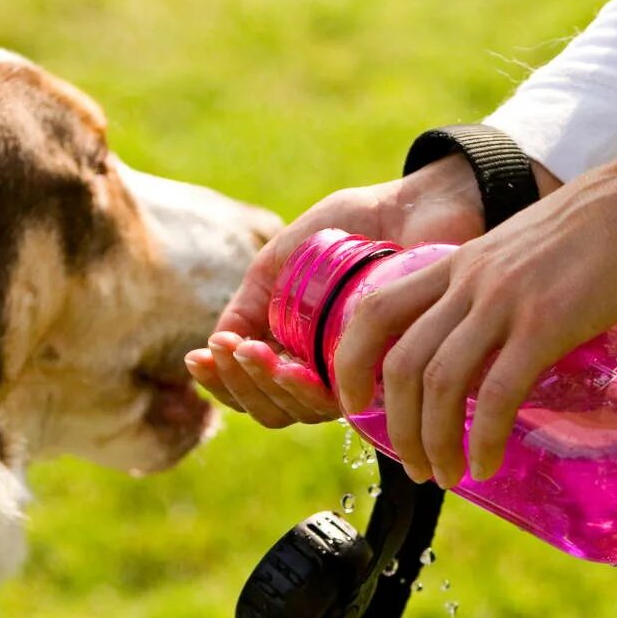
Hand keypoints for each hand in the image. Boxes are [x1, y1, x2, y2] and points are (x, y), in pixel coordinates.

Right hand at [184, 156, 493, 427]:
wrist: (418, 205)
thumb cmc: (356, 224)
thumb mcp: (286, 254)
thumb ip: (253, 296)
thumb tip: (216, 346)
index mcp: (298, 347)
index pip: (252, 389)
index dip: (221, 383)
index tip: (198, 358)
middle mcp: (329, 370)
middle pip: (272, 410)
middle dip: (240, 385)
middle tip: (230, 351)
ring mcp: (360, 375)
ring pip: (301, 412)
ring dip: (267, 389)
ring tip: (253, 355)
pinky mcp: (391, 372)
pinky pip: (341, 400)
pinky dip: (305, 389)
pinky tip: (289, 367)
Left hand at [331, 154, 616, 485]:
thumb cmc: (601, 232)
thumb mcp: (525, 254)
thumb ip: (502, 294)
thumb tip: (504, 347)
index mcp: (459, 263)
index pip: (377, 309)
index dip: (352, 360)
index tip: (355, 401)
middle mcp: (470, 282)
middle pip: (401, 360)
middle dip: (395, 424)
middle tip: (413, 464)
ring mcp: (504, 303)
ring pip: (438, 382)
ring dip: (432, 441)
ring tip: (445, 476)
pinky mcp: (545, 325)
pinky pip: (495, 393)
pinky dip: (481, 437)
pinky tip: (484, 464)